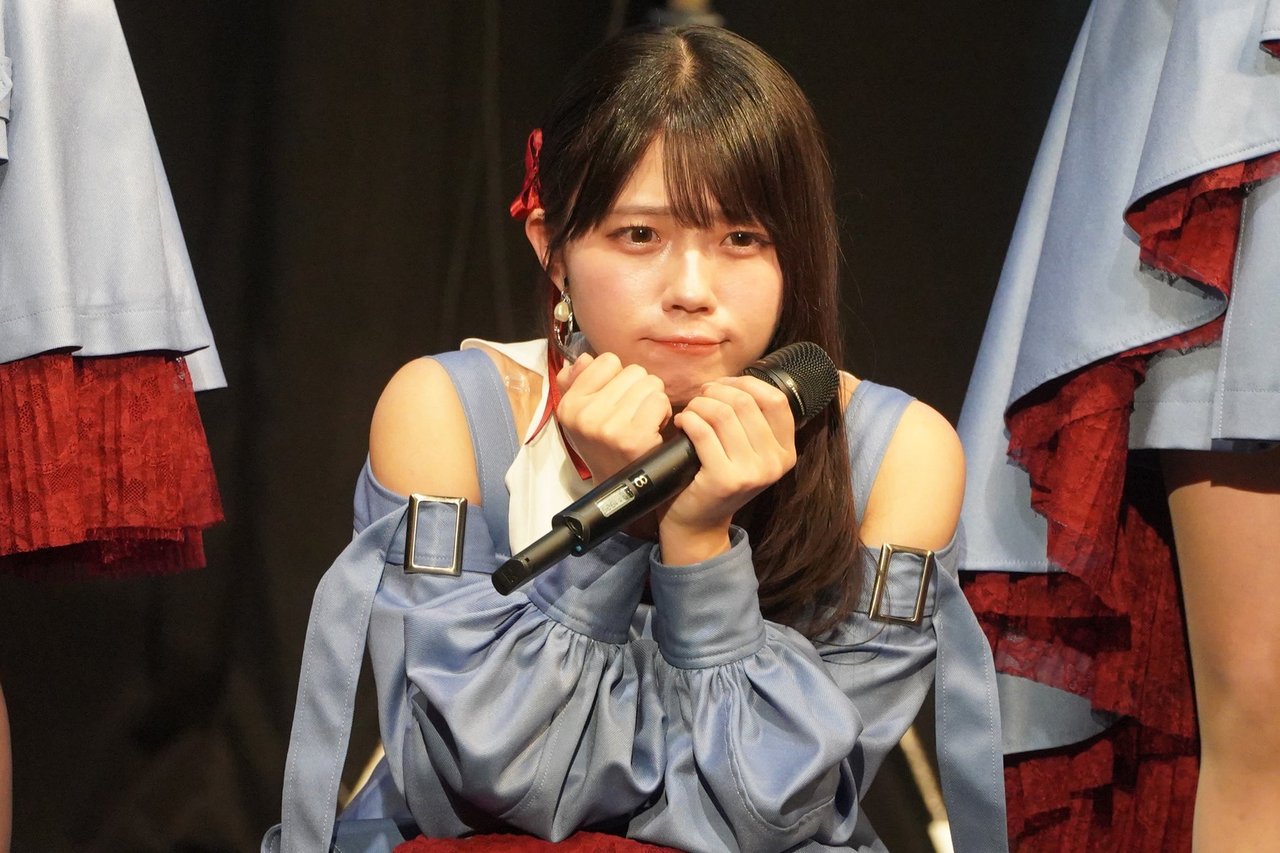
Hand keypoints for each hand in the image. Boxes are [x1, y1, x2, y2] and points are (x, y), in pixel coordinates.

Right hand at [555, 352, 672, 483]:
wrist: (618, 490)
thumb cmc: (604, 446)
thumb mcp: (580, 417)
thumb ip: (576, 383)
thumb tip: (585, 359)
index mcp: (569, 405)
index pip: (607, 360)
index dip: (619, 378)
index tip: (617, 400)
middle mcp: (585, 415)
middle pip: (633, 371)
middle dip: (640, 389)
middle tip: (634, 413)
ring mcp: (609, 427)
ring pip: (650, 383)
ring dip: (654, 400)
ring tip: (644, 420)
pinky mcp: (633, 438)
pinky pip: (659, 400)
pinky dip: (663, 412)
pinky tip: (654, 428)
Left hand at [658, 376, 795, 564]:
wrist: (698, 523)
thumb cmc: (718, 478)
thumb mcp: (748, 452)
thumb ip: (753, 422)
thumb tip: (736, 381)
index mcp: (786, 453)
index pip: (776, 400)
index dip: (746, 383)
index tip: (723, 386)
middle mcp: (774, 464)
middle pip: (745, 403)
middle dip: (716, 392)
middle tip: (700, 398)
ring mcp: (751, 473)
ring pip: (723, 414)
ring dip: (700, 405)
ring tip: (690, 412)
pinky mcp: (724, 479)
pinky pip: (703, 431)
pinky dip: (689, 419)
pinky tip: (682, 423)